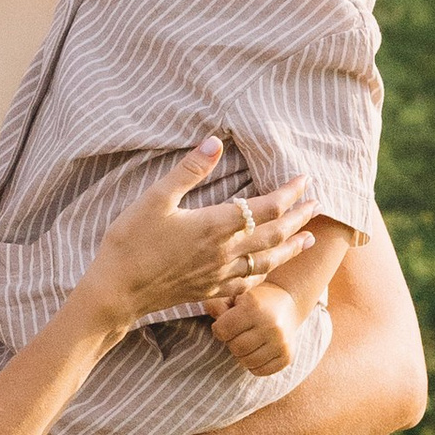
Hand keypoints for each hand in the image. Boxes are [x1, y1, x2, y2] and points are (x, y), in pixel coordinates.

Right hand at [75, 138, 312, 333]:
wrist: (116, 292)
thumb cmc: (130, 243)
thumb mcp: (154, 199)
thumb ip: (188, 171)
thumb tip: (214, 143)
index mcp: (215, 225)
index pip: (266, 207)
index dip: (290, 193)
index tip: (305, 179)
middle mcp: (225, 252)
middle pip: (275, 234)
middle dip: (300, 218)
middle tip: (317, 204)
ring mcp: (219, 275)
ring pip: (268, 262)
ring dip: (292, 248)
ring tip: (309, 238)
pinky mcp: (209, 291)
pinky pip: (248, 284)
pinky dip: (266, 274)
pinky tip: (269, 270)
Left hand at [211, 281, 300, 377]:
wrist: (289, 302)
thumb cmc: (255, 301)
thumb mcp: (235, 296)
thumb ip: (216, 306)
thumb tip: (215, 325)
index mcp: (254, 307)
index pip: (222, 331)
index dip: (220, 329)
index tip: (226, 325)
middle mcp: (270, 326)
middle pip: (235, 348)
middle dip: (231, 342)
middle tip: (238, 334)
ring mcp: (281, 343)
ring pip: (247, 362)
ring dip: (242, 355)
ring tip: (248, 342)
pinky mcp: (287, 356)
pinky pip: (260, 371)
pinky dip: (254, 365)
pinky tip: (258, 351)